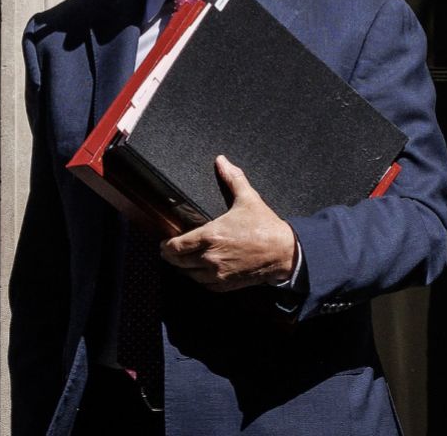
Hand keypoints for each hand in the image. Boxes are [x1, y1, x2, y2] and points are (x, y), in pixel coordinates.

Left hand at [160, 155, 296, 291]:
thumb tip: (221, 160)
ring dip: (183, 269)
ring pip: (190, 275)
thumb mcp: (247, 198)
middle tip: (167, 252)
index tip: (163, 243)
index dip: (166, 246)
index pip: (177, 246)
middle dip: (171, 257)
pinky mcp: (226, 285)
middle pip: (179, 263)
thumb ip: (232, 178)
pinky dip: (198, 279)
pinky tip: (198, 272)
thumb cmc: (264, 226)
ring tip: (181, 261)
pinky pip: (204, 284)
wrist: (283, 252)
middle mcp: (210, 257)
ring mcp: (218, 273)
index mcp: (210, 236)